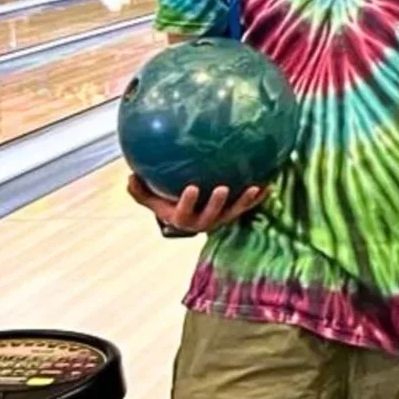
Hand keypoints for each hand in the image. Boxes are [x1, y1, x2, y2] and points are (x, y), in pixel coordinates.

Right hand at [127, 174, 267, 233]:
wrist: (190, 218)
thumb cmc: (169, 204)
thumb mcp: (152, 200)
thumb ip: (140, 191)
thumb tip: (129, 176)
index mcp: (182, 218)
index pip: (184, 212)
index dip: (188, 202)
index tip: (191, 188)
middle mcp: (204, 222)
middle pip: (212, 216)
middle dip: (217, 203)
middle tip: (222, 187)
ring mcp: (221, 219)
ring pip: (234, 212)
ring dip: (244, 201)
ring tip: (253, 187)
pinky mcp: (235, 213)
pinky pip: (249, 206)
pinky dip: (259, 197)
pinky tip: (269, 184)